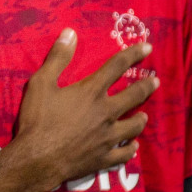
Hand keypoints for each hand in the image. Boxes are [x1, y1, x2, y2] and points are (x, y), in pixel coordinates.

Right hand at [10, 29, 157, 191]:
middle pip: (134, 96)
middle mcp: (106, 112)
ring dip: (141, 119)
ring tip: (143, 116)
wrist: (36, 158)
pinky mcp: (104, 157)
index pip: (117, 67)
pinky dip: (130, 149)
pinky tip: (132, 147)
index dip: (133, 55)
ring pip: (134, 126)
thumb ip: (57, 58)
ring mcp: (108, 137)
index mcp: (91, 92)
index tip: (148, 47)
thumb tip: (70, 33)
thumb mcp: (40, 84)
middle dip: (146, 86)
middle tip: (155, 81)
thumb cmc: (36, 120)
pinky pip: (125, 153)